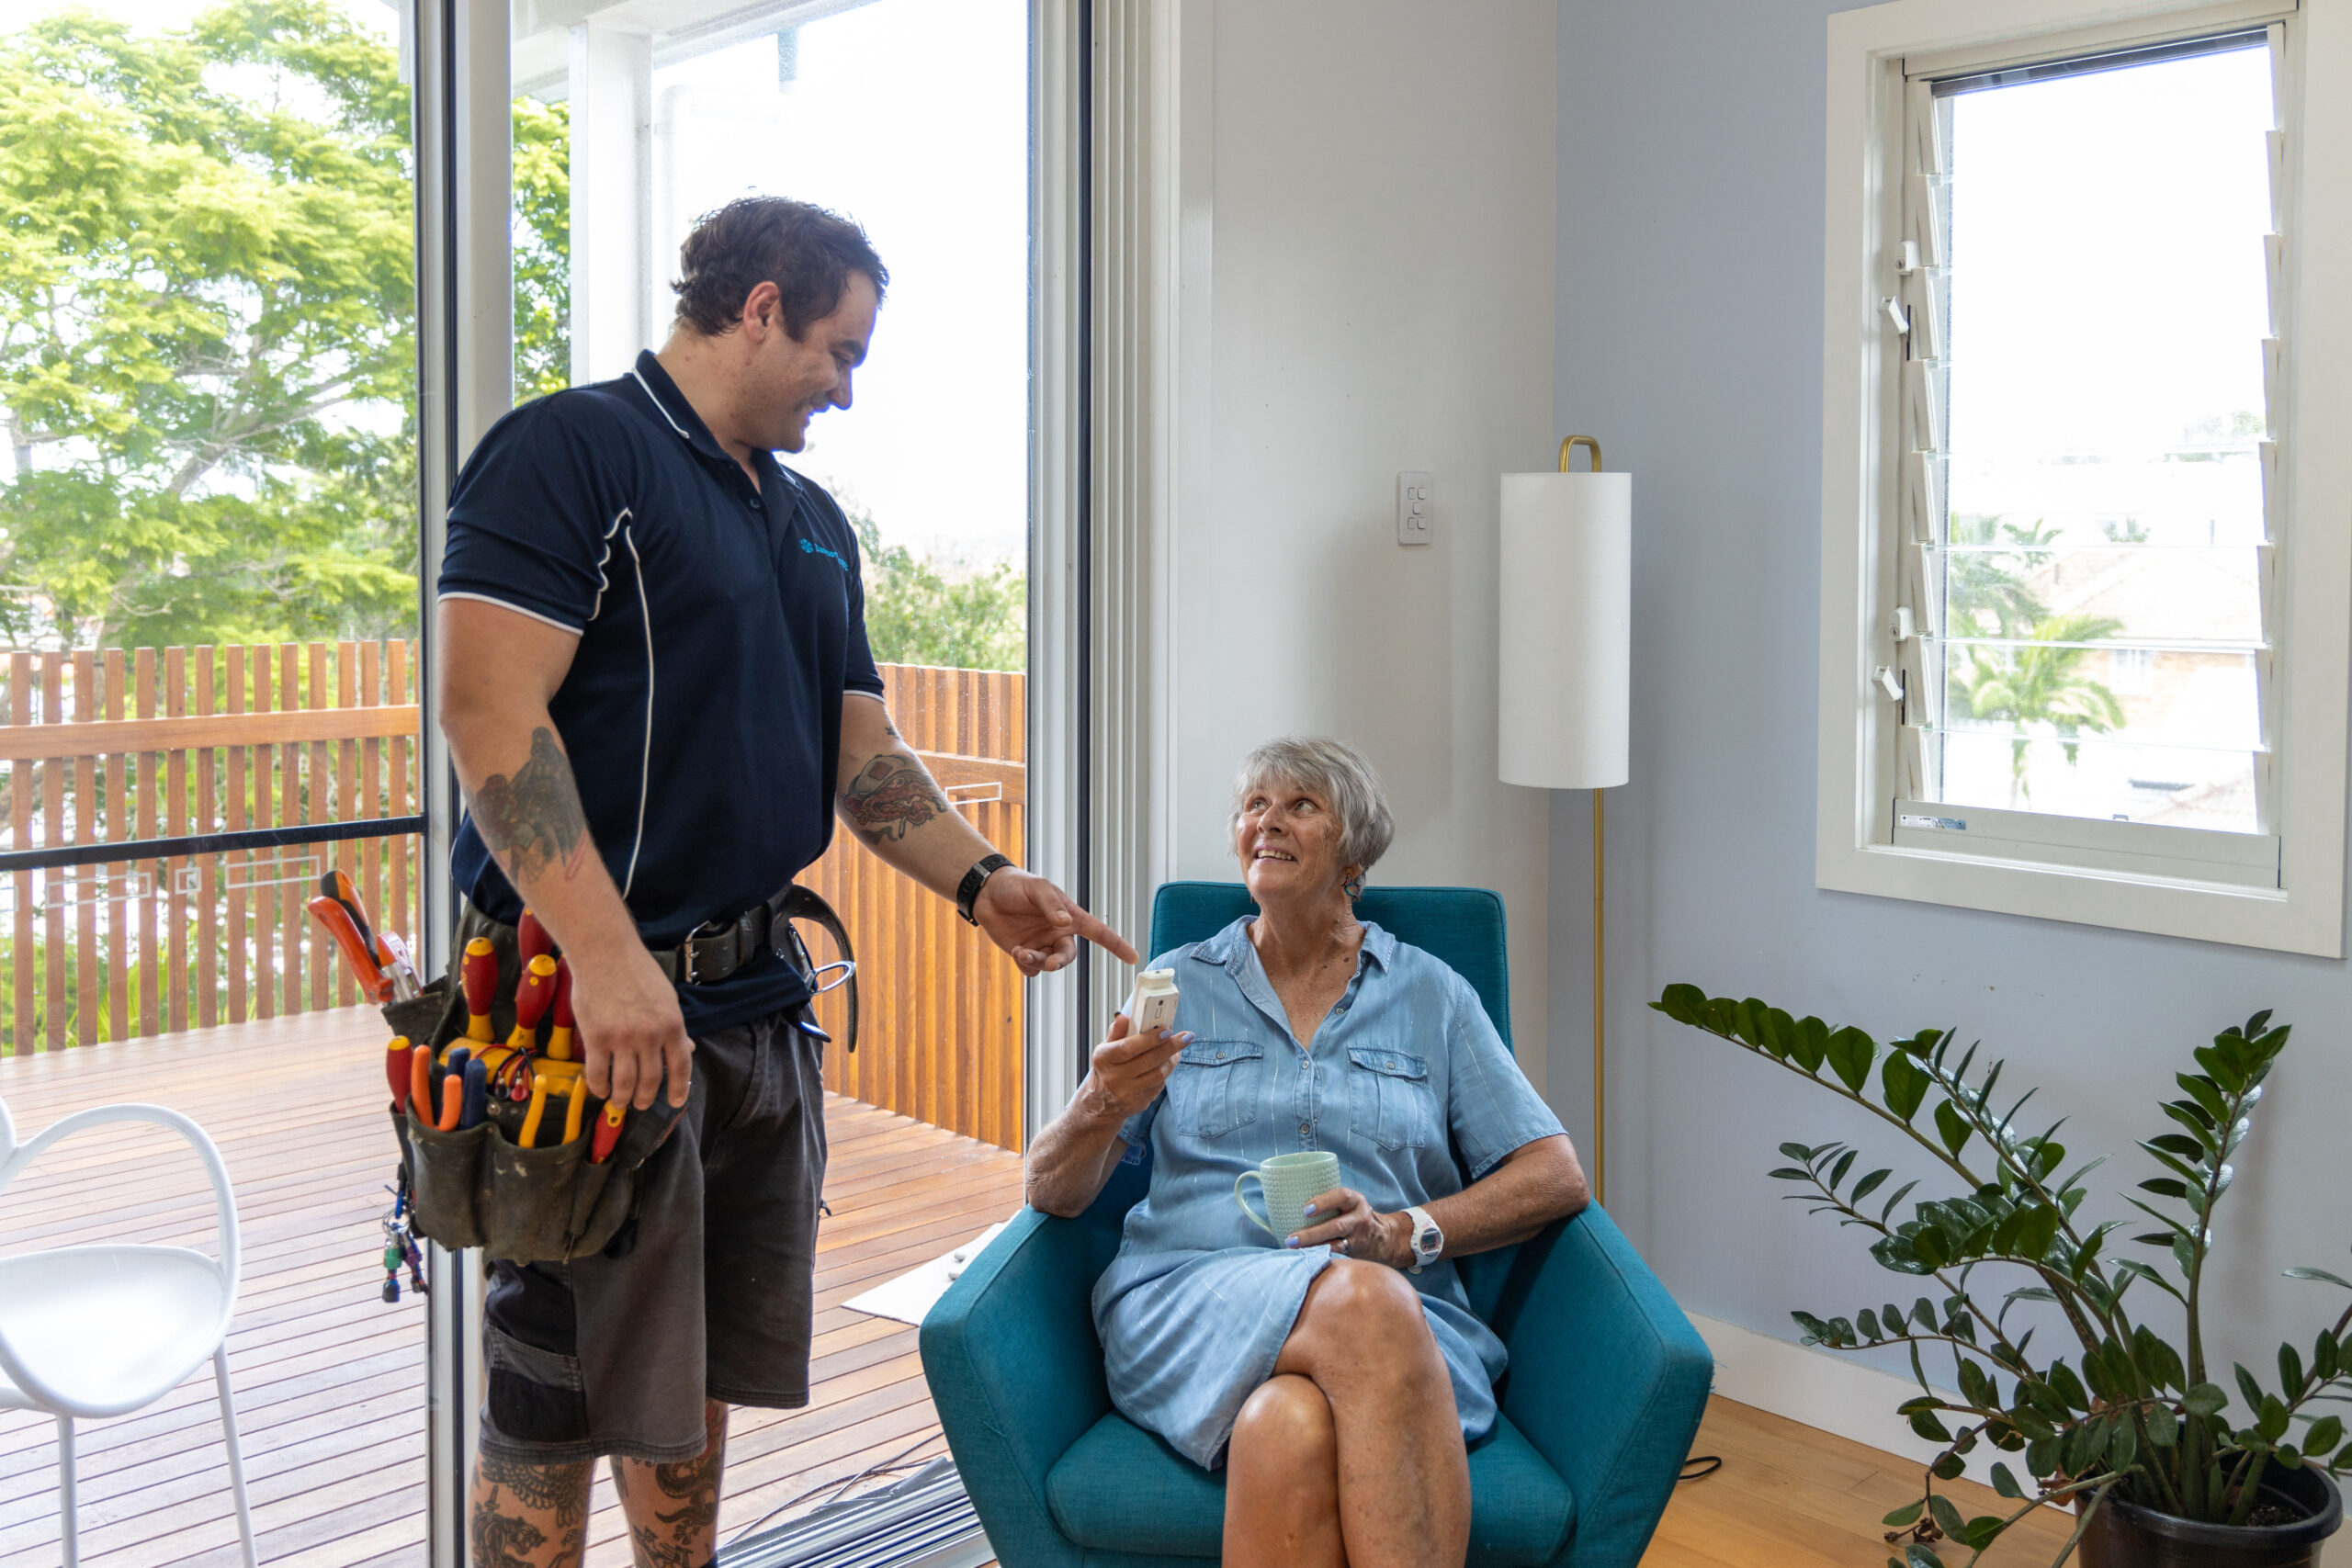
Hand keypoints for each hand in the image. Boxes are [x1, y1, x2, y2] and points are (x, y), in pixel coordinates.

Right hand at [570, 941, 693, 1110]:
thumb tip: (688, 1049)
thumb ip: (675, 1027)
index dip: (679, 1089)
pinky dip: (599, 1087)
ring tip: (620, 1102)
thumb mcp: (666, 998)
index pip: (681, 1066)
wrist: (605, 953)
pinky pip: (598, 1073)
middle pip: (651, 1080)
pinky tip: (600, 1090)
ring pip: (625, 1083)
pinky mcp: (596, 1037)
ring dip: (623, 1098)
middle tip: (641, 1104)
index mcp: (672, 1025)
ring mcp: (622, 1038)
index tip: (677, 1102)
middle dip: (647, 1098)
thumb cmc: (637, 972)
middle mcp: (650, 1035)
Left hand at [973, 868, 1140, 972]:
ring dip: (1038, 963)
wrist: (986, 893)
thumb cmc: (1017, 884)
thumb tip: (1065, 923)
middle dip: (1060, 962)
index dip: (1117, 945)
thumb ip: (1052, 905)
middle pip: (1069, 956)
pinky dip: (1025, 965)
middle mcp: (1058, 932)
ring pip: (1048, 965)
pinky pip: (1031, 969)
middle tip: (1050, 963)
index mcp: (1069, 916)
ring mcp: (1041, 944)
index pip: (1099, 931)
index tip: (1133, 957)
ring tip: (1022, 952)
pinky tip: (1017, 951)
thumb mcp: (1037, 888)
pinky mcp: (1024, 953)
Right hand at [1077, 1013, 1188, 1124]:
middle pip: (1148, 1060)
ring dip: (1171, 1060)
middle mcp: (1113, 1077)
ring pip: (1158, 1074)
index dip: (1149, 1039)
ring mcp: (1126, 1093)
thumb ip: (1117, 1032)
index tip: (1166, 1030)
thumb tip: (1124, 1017)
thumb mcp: (1106, 1048)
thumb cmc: (1107, 1069)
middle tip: (1186, 1037)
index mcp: (1103, 1059)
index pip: (1128, 1048)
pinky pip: (1158, 1086)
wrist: (1102, 1103)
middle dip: (1170, 1047)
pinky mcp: (1138, 1103)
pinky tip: (1167, 1064)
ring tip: (1177, 1049)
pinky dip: (1165, 1073)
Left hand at [1287, 1185, 1412, 1267]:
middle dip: (1311, 1233)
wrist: (1385, 1238)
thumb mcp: (1349, 1203)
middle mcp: (1359, 1218)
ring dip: (1312, 1247)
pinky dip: (1321, 1256)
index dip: (1323, 1202)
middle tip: (1290, 1238)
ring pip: (1336, 1244)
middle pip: (1336, 1226)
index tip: (1305, 1209)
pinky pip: (1337, 1255)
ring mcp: (1358, 1237)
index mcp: (1355, 1200)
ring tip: (1293, 1250)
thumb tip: (1288, 1199)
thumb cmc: (1354, 1215)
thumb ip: (1329, 1201)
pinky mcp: (1355, 1253)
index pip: (1341, 1196)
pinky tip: (1306, 1257)